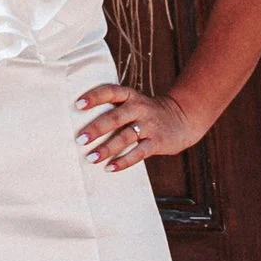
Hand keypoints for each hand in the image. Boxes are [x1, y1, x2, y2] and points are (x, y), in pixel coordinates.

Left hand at [75, 82, 191, 172]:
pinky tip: (110, 168)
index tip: (78, 105)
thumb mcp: (134, 102)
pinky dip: (124, 161)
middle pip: (115, 118)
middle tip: (80, 139)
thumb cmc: (147, 112)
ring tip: (91, 158)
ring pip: (125, 137)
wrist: (182, 118)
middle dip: (96, 128)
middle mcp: (139, 108)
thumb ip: (115, 108)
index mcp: (130, 95)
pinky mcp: (157, 142)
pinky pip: (138, 153)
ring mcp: (149, 125)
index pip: (110, 92)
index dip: (94, 97)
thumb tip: (82, 121)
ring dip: (107, 148)